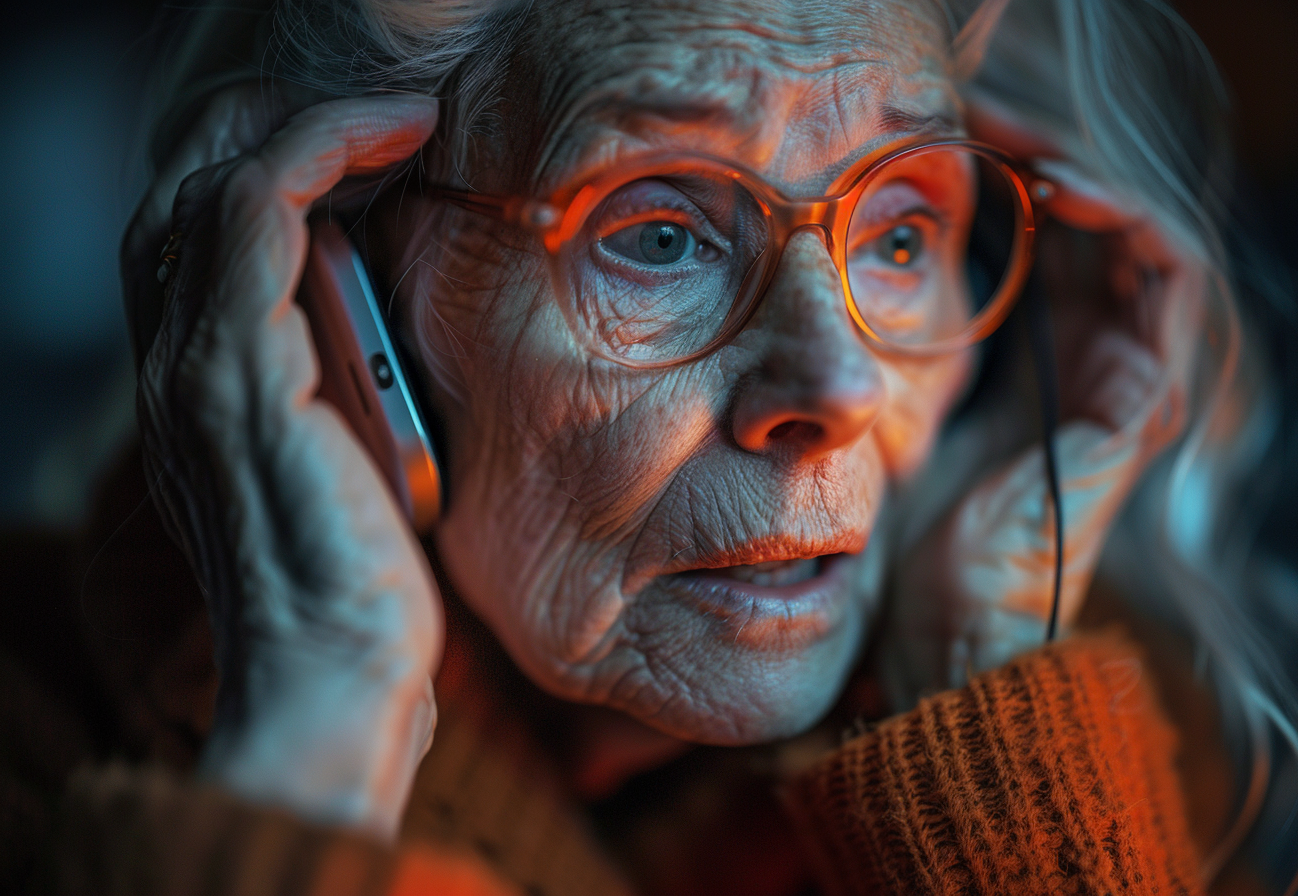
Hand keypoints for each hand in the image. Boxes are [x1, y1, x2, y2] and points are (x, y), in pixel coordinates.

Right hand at [125, 87, 441, 837]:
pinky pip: (252, 207)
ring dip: (306, 124)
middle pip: (186, 196)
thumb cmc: (364, 603)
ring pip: (213, 182)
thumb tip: (398, 354)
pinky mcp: (242, 370)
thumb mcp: (355, 486)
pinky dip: (315, 147)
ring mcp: (198, 366)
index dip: (272, 174)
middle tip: (375, 114)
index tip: (370, 151)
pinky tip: (388, 136)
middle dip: (273, 130)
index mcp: (208, 397)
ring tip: (396, 114)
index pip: (202, 247)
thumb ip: (348, 410)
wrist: (335, 685)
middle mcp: (179, 371)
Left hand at [880, 114, 1201, 709]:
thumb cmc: (908, 540)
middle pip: (1097, 232)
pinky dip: (1128, 220)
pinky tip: (1065, 187)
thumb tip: (848, 285)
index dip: (1018, 182)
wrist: (943, 634)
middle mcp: (1094, 365)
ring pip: (1140, 240)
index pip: (1055, 246)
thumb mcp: (903, 420)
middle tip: (984, 116)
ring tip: (1024, 137)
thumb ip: (906, 355)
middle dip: (1047, 162)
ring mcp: (1126, 381)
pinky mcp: (1140, 402)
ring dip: (1089, 175)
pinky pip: (1167, 282)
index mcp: (1043, 367)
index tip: (954, 138)